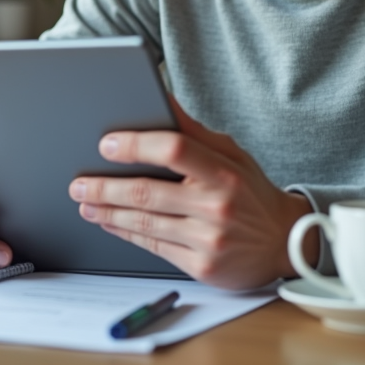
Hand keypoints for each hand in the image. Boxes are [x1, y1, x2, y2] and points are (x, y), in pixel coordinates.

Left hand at [68, 96, 315, 288]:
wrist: (285, 243)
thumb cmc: (251, 192)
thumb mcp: (232, 154)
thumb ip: (194, 131)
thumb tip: (162, 99)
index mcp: (224, 171)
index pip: (174, 149)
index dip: (136, 144)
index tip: (107, 143)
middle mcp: (216, 206)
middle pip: (147, 192)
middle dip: (104, 185)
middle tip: (79, 181)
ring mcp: (208, 239)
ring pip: (144, 222)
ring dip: (106, 210)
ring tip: (84, 200)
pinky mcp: (201, 266)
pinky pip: (153, 246)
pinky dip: (125, 232)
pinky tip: (109, 221)